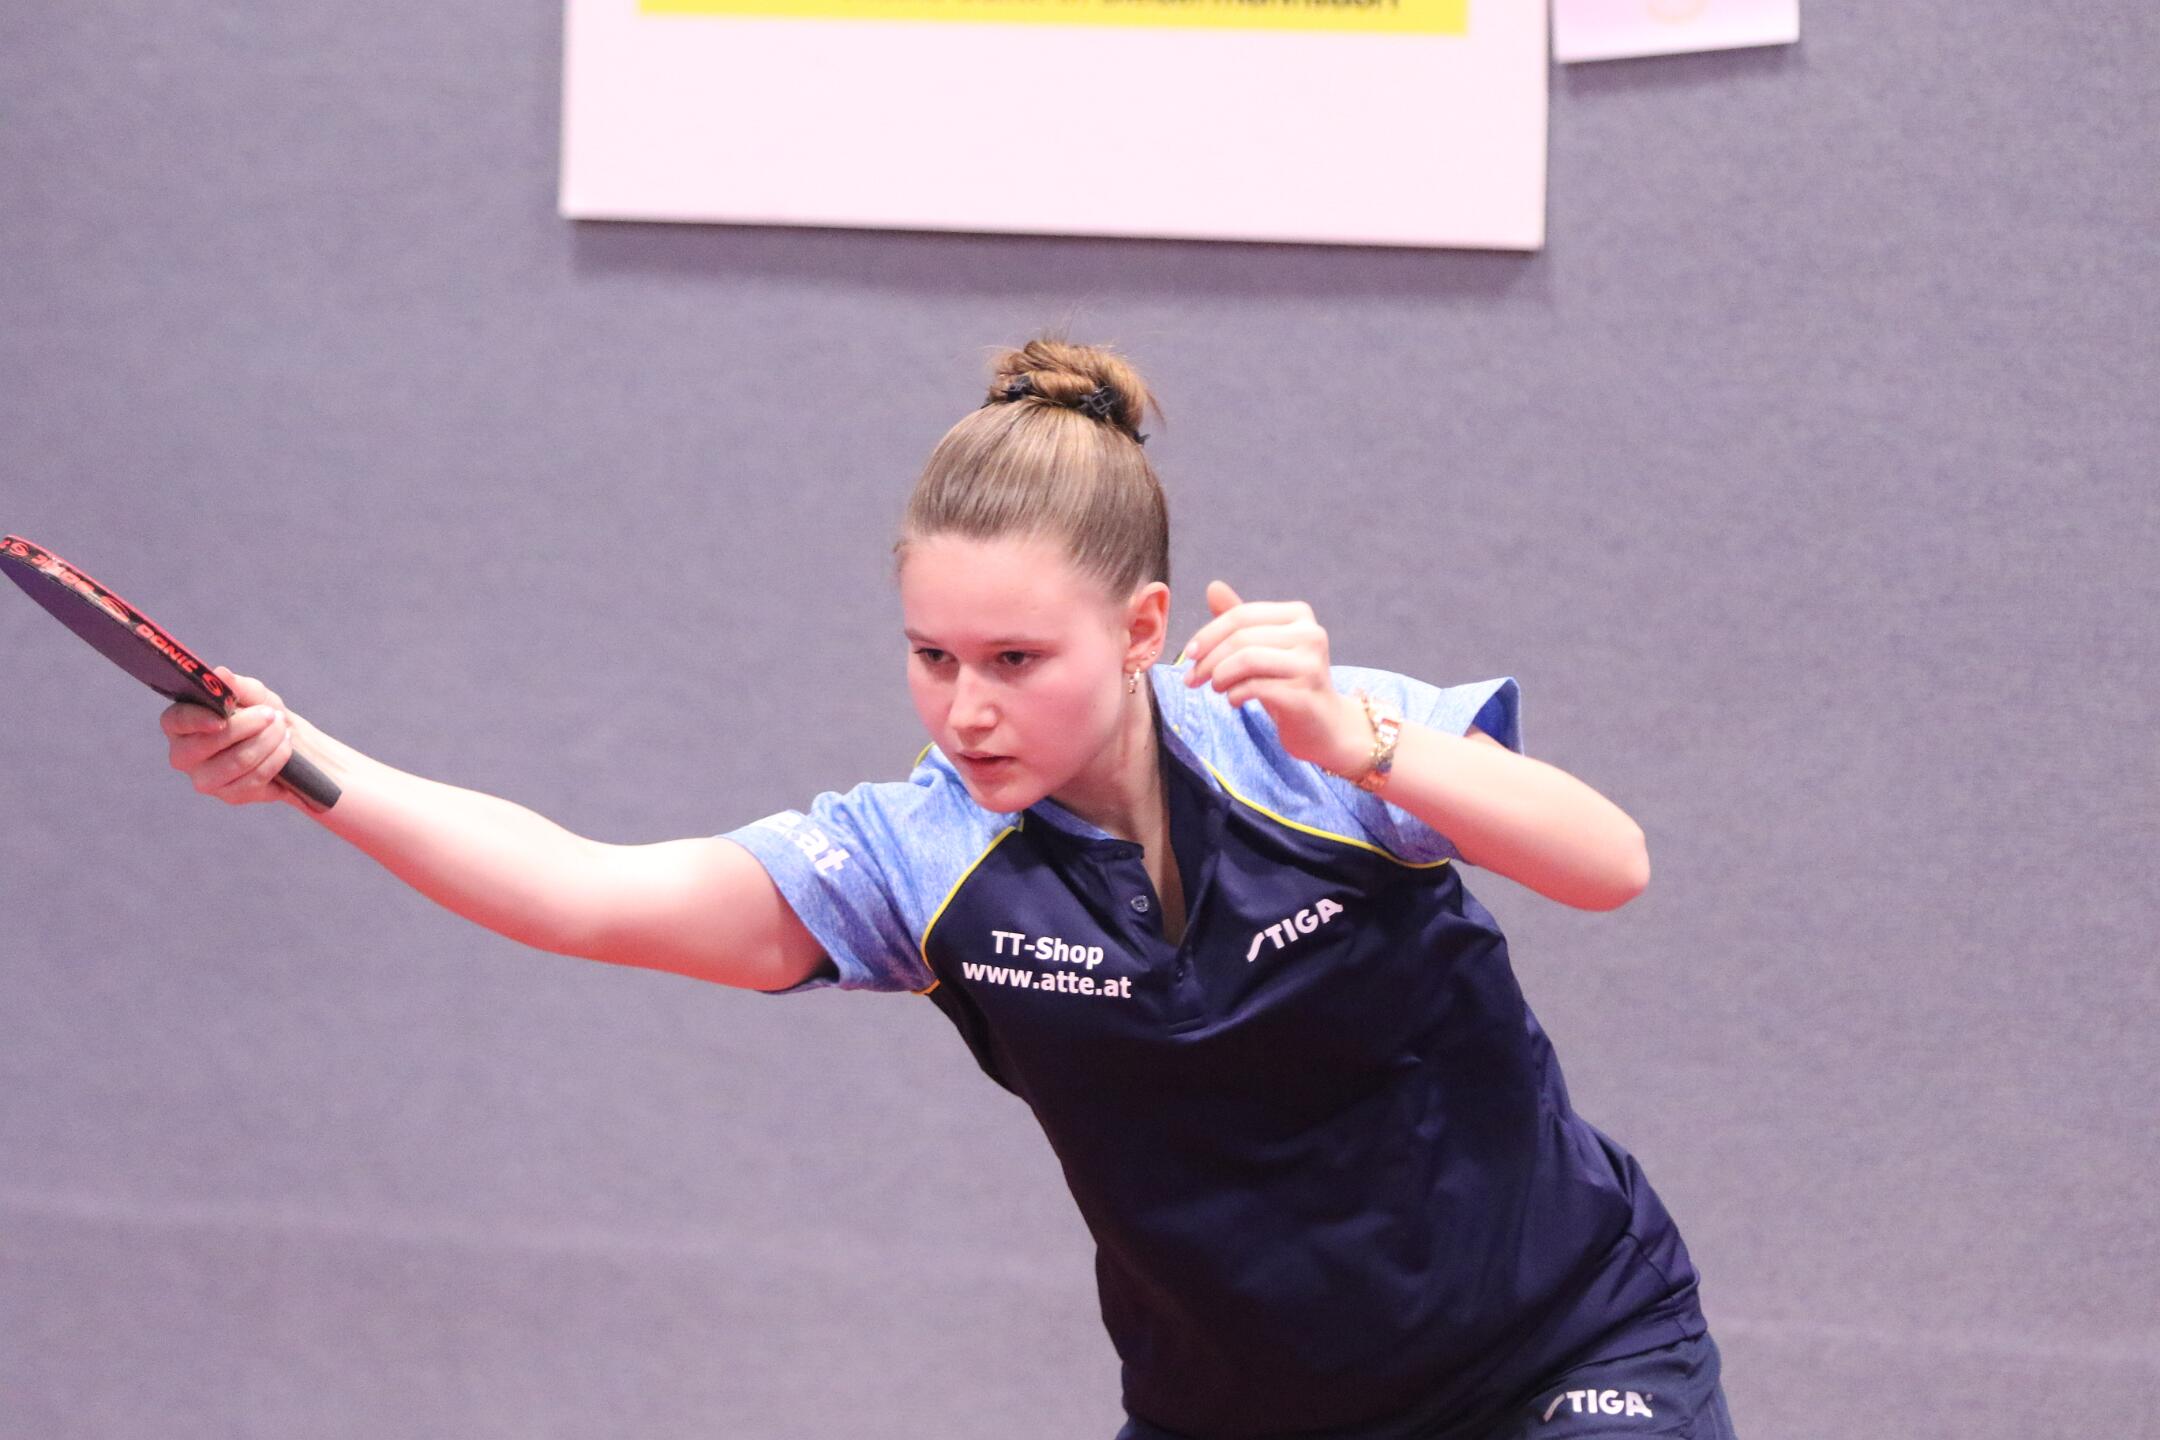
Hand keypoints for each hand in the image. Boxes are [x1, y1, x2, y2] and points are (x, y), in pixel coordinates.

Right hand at [161, 667, 305, 808]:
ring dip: (267, 742)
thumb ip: (236, 685)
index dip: (198, 720)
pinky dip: (275, 759)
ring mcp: (204, 779)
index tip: (222, 718)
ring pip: (236, 762)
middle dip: (248, 726)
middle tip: (273, 714)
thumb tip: (221, 674)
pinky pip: (255, 778)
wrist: (284, 740)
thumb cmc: (258, 712)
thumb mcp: (252, 694)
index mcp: (179, 724)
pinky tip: (284, 746)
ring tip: (282, 728)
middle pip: (209, 744)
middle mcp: (183, 755)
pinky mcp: (229, 796)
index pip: (177, 721)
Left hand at [1180, 581, 1367, 773]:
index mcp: (1298, 615)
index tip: (1189, 655)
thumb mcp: (1261, 648)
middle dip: (1208, 660)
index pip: (1241, 615)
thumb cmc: (1287, 682)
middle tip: (1192, 679)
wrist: (1322, 725)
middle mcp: (1310, 634)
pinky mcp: (1304, 693)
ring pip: (1247, 660)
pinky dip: (1235, 694)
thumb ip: (1239, 620)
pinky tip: (1234, 700)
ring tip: (1216, 689)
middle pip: (1242, 638)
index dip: (1208, 634)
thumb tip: (1213, 587)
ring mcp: (1310, 664)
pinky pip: (1255, 687)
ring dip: (1219, 677)